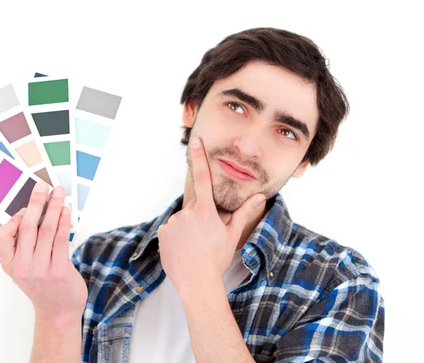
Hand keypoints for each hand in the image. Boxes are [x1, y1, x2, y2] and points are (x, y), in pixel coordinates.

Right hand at [0, 182, 86, 321]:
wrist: (58, 312)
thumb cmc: (42, 286)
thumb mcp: (24, 268)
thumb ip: (24, 245)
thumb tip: (33, 212)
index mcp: (10, 265)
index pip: (1, 236)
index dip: (14, 219)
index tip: (25, 208)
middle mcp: (22, 267)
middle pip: (27, 227)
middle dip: (36, 202)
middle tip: (42, 186)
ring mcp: (41, 269)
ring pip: (46, 230)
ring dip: (53, 207)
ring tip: (59, 193)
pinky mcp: (59, 270)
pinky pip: (61, 239)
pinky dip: (64, 221)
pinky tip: (66, 211)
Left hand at [158, 136, 264, 295]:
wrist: (197, 283)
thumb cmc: (216, 258)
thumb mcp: (232, 234)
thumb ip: (244, 212)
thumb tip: (261, 196)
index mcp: (205, 211)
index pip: (203, 178)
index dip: (199, 158)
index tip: (195, 141)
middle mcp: (187, 213)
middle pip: (194, 208)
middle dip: (199, 218)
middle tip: (204, 238)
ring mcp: (173, 223)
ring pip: (182, 220)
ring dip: (187, 228)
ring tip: (194, 247)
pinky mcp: (162, 233)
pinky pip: (171, 229)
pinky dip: (176, 236)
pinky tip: (183, 250)